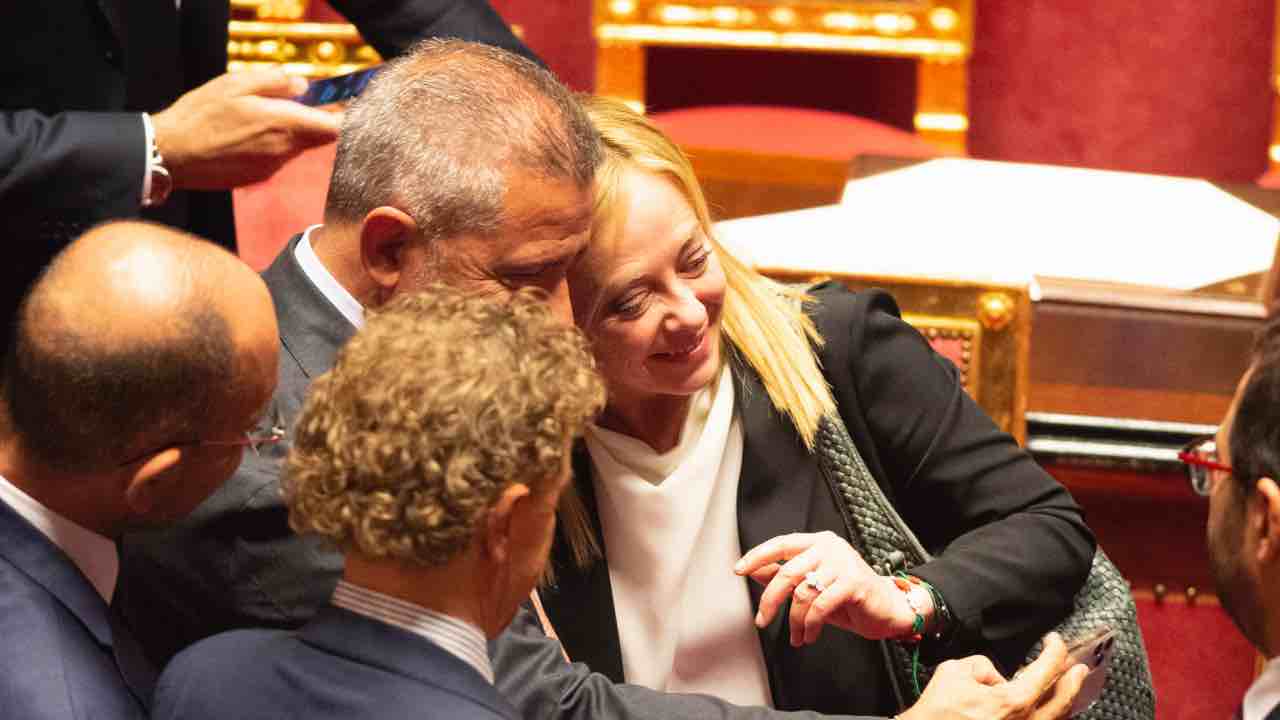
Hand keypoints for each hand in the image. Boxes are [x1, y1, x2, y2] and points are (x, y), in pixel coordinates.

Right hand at [151, 69, 340, 189]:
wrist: (171, 154)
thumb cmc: (199, 116)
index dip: (343, 117)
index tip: (342, 106)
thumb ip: (275, 82)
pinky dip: (270, 146)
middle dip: (314, 121)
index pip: (333, 128)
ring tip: (254, 119)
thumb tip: (302, 85)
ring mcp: (272, 167)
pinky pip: (276, 158)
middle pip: (318, 138)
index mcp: (283, 124)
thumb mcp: (235, 84)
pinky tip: (242, 136)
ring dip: (287, 133)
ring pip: (295, 147)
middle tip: (292, 104)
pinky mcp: (258, 177)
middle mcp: (283, 150)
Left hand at [735, 531, 919, 645]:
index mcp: (818, 542)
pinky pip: (820, 606)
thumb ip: (785, 575)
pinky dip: (810, 625)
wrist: (888, 609)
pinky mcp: (854, 583)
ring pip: (803, 593)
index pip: (780, 544)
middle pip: (787, 572)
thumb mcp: (812, 585)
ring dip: (793, 620)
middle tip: (762, 620)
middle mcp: (829, 548)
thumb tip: (754, 570)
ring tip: (795, 636)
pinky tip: (809, 635)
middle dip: (770, 601)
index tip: (739, 569)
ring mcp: (843, 563)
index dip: (757, 556)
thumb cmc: (849, 596)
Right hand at [898, 633, 1089, 719]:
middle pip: (1063, 699)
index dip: (1054, 650)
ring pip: (1055, 718)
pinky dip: (1049, 715)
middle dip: (1073, 679)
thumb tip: (996, 676)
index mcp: (1013, 702)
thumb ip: (983, 665)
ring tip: (1069, 688)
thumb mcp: (955, 670)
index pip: (1046, 669)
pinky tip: (1046, 708)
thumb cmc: (938, 712)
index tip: (1053, 640)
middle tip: (1078, 666)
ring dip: (1065, 701)